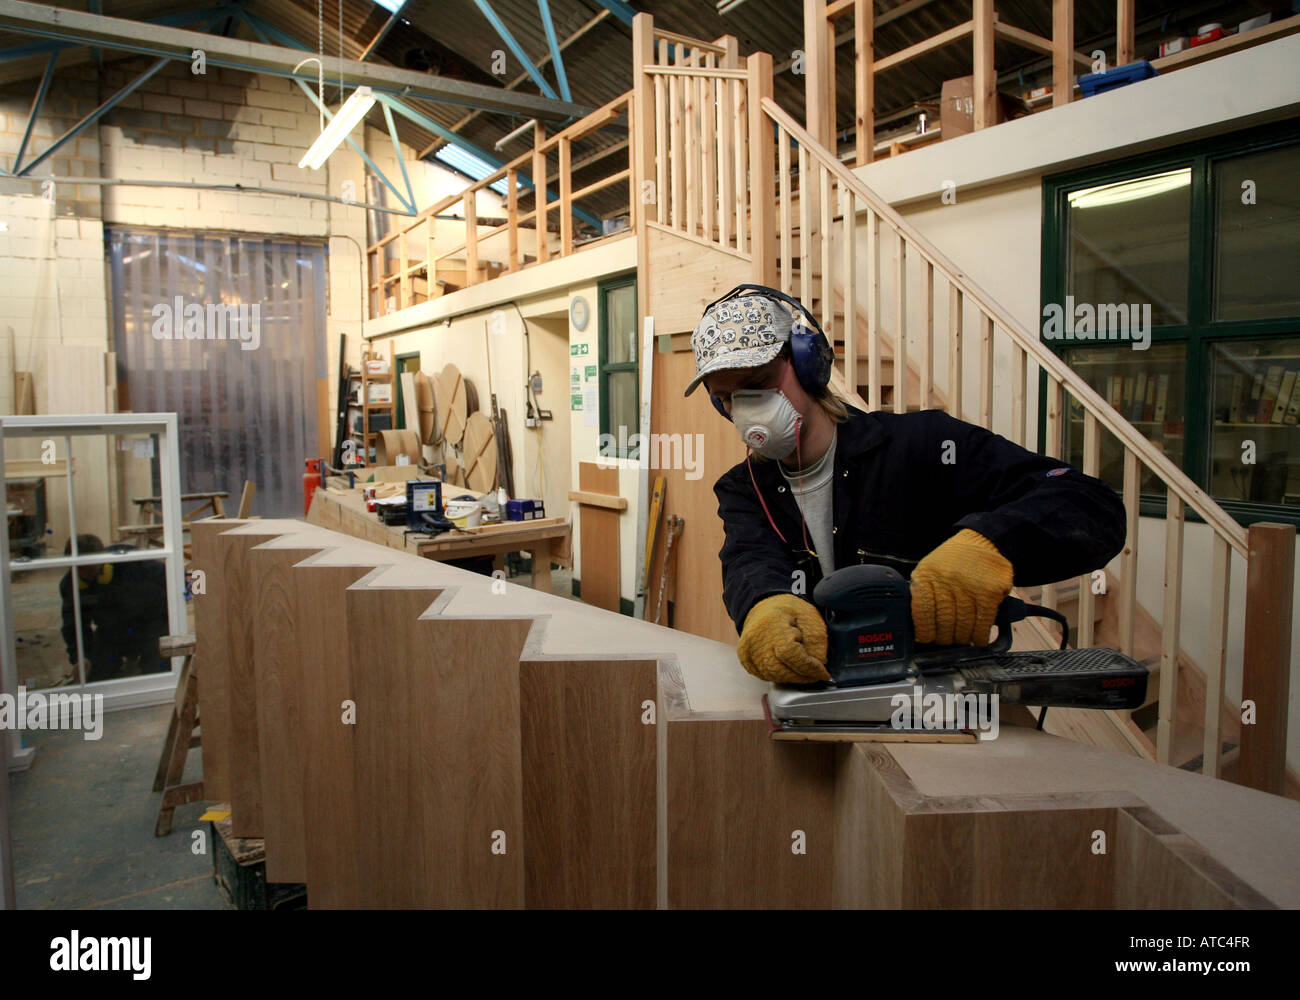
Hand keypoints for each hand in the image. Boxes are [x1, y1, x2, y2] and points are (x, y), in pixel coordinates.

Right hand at [736, 594, 830, 683]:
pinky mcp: (745, 658)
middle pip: (781, 670)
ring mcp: (747, 650)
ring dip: (791, 677)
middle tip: (815, 673)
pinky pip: (764, 676)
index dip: (809, 667)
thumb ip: (816, 640)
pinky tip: (786, 667)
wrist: (765, 606)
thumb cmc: (788, 610)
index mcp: (772, 624)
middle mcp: (755, 639)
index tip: (823, 673)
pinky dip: (779, 676)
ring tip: (801, 668)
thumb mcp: (809, 617)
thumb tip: (820, 664)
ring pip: (773, 676)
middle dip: (803, 676)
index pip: (791, 654)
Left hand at [910, 529, 1013, 644]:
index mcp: (927, 576)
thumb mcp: (930, 568)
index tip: (925, 639)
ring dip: (962, 638)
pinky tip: (978, 639)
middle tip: (945, 641)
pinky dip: (979, 636)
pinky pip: (982, 623)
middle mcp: (946, 581)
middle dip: (944, 638)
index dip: (924, 630)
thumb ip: (925, 592)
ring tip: (961, 640)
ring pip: (963, 625)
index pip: (922, 611)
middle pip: (943, 622)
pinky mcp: (989, 593)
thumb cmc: (954, 559)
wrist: (982, 541)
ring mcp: (969, 587)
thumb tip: (921, 624)